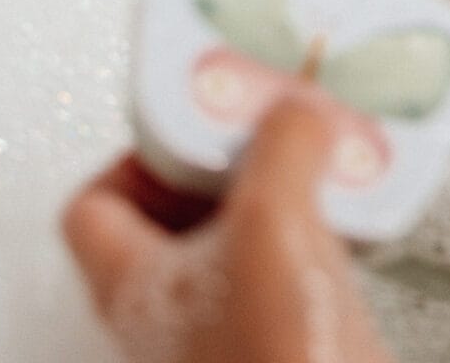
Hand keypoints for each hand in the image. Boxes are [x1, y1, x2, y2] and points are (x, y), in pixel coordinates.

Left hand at [64, 91, 392, 362]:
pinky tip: (355, 211)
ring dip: (280, 191)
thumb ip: (282, 145)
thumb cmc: (277, 361)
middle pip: (176, 213)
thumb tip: (295, 111)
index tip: (197, 113)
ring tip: (320, 155)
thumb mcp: (274, 219)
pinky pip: (291, 270)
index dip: (140, 151)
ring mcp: (229, 335)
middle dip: (226, 160)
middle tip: (268, 122)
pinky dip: (319, 231)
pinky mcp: (288, 349)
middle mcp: (173, 317)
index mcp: (134, 285)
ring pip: (240, 239)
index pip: (95, 203)